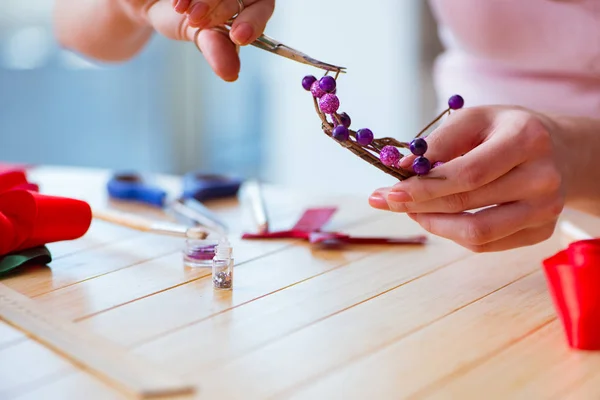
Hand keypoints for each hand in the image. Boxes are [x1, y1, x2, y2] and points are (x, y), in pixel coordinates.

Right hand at [119, 0, 274, 80]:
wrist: (151, 4)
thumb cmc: (186, 21)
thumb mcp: (202, 37)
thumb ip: (217, 51)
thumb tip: (230, 74)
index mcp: (248, 3)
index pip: (262, 6)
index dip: (254, 21)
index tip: (238, 37)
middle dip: (222, 9)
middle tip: (199, 21)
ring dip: (206, 1)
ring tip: (189, 15)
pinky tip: (179, 5)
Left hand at [369, 106, 571, 252]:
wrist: (559, 151)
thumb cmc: (506, 132)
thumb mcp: (475, 120)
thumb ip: (439, 142)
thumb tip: (402, 168)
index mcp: (526, 139)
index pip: (467, 174)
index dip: (424, 187)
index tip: (389, 192)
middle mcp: (543, 178)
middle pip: (467, 204)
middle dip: (418, 205)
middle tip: (387, 201)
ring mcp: (545, 210)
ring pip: (475, 233)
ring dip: (433, 224)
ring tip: (411, 210)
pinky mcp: (540, 232)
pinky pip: (485, 244)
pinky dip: (453, 233)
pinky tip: (437, 217)